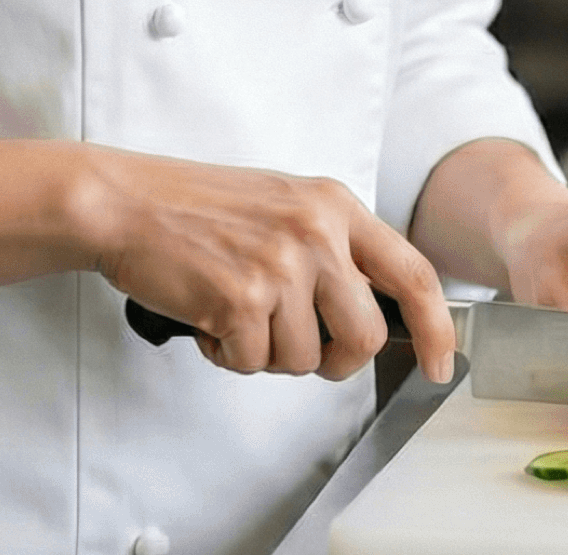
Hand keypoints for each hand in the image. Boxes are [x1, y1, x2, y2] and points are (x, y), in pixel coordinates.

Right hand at [83, 148, 456, 383]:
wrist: (125, 202)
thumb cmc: (195, 208)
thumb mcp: (282, 205)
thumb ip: (331, 248)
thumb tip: (368, 315)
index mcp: (333, 204)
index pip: (412, 274)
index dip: (438, 329)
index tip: (442, 364)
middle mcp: (316, 231)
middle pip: (366, 336)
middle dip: (333, 360)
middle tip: (290, 343)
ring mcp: (280, 265)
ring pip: (305, 361)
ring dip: (265, 351)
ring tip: (230, 307)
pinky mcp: (241, 299)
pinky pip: (252, 364)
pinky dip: (226, 353)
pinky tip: (206, 314)